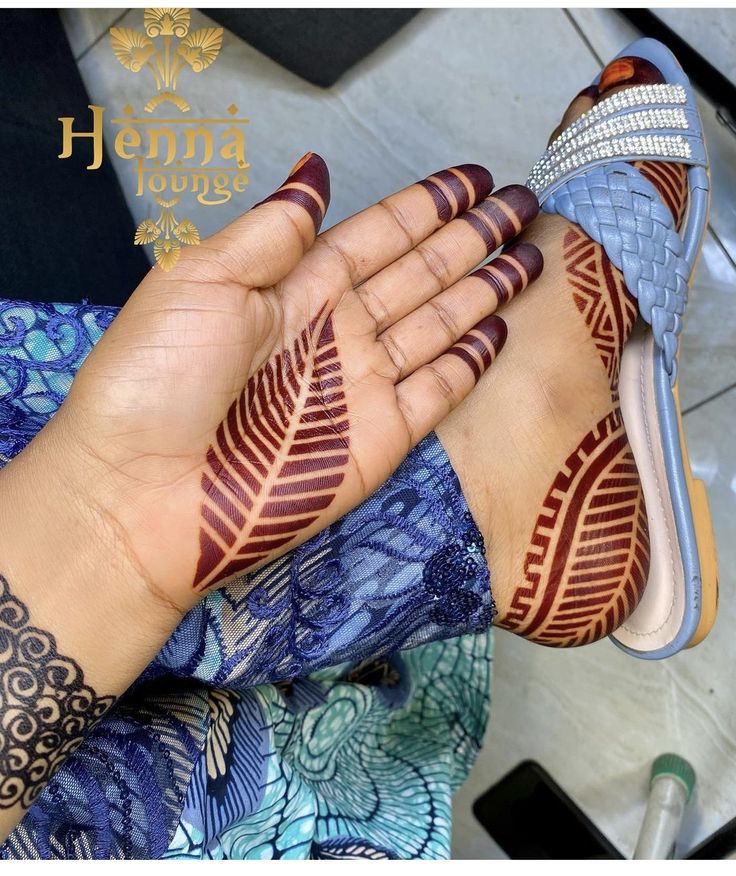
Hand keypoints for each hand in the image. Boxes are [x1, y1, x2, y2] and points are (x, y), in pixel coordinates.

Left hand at [22, 154, 540, 612]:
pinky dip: (469, 364)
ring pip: (438, 326)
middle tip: (521, 205)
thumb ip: (270, 231)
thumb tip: (317, 169)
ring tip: (530, 257)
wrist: (144, 495)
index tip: (473, 180)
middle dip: (470, 239)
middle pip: (418, 274)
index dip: (425, 207)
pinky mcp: (380, 441)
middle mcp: (335, 331)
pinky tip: (498, 332)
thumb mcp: (201, 282)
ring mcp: (362, 387)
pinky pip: (437, 393)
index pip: (376, 236)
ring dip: (483, 292)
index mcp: (294, 289)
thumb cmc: (158, 380)